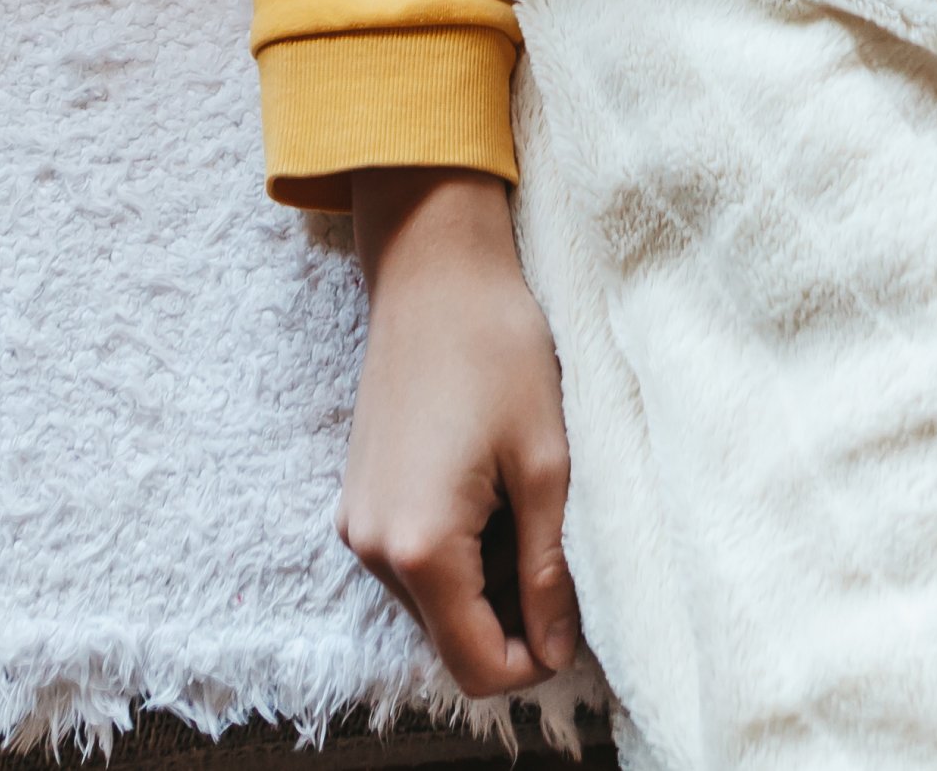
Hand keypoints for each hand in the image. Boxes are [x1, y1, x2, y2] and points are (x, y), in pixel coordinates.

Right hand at [340, 168, 579, 699]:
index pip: (474, 663)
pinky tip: (494, 492)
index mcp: (421, 546)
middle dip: (511, 619)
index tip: (577, 626)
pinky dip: (457, 553)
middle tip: (562, 554)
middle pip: (449, 637)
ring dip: (485, 582)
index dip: (533, 661)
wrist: (434, 271)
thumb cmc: (499, 350)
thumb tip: (558, 648)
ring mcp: (359, 525)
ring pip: (431, 602)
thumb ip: (545, 566)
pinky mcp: (360, 500)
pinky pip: (411, 561)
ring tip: (529, 508)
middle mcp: (374, 549)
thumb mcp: (544, 462)